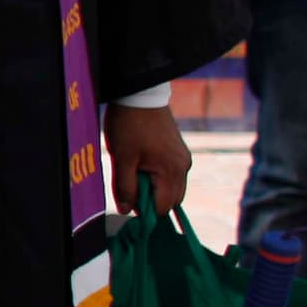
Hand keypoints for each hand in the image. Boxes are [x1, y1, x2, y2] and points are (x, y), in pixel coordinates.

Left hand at [106, 101, 192, 218]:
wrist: (140, 94)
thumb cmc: (129, 125)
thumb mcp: (122, 158)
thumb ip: (125, 187)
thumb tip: (127, 211)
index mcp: (173, 171)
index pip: (162, 207)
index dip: (144, 210)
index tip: (127, 201)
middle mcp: (184, 167)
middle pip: (171, 200)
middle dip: (150, 200)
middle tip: (129, 185)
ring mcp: (183, 158)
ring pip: (172, 188)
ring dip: (154, 188)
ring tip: (134, 171)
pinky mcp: (179, 151)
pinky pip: (172, 175)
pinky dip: (158, 178)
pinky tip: (141, 164)